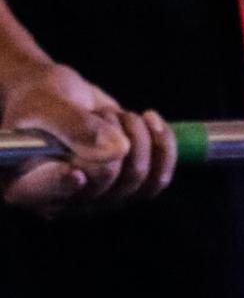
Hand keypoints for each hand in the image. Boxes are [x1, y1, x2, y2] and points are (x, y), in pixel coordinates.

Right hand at [0, 61, 176, 215]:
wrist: (59, 98)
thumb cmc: (42, 100)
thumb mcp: (48, 103)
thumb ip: (76, 126)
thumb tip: (118, 151)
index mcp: (27, 184)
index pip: (50, 194)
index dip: (64, 184)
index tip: (75, 171)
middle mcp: (63, 199)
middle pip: (107, 181)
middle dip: (114, 134)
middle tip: (101, 114)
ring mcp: (96, 197)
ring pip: (139, 179)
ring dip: (139, 136)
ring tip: (118, 116)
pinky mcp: (123, 188)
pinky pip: (158, 178)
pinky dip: (163, 145)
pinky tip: (150, 120)